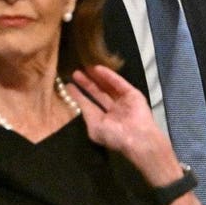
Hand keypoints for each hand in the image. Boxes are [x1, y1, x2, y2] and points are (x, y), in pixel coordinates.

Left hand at [68, 66, 181, 186]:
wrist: (136, 136)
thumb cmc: (113, 135)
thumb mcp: (94, 126)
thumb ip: (87, 112)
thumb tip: (79, 101)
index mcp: (104, 120)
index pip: (89, 104)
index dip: (79, 95)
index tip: (69, 85)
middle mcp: (114, 110)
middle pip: (98, 93)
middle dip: (87, 84)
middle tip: (75, 73)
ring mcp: (124, 101)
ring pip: (108, 86)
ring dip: (97, 78)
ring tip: (84, 67)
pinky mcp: (132, 93)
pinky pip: (119, 82)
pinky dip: (109, 75)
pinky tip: (98, 68)